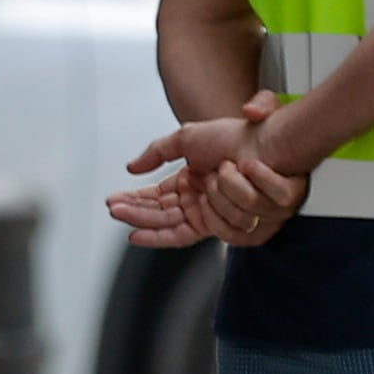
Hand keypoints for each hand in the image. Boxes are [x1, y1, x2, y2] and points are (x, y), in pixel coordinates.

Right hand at [124, 109, 307, 248]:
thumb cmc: (233, 138)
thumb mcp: (186, 138)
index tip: (114, 200)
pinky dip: (159, 235)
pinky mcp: (214, 224)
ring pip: (165, 222)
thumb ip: (157, 152)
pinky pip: (181, 235)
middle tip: (112, 209)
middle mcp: (195, 200)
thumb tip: (132, 167)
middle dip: (132, 211)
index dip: (134, 198)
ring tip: (120, 214)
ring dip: (140, 219)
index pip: (155, 196)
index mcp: (188, 181)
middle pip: (157, 212)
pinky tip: (140, 233)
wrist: (261, 147)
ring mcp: (204, 212)